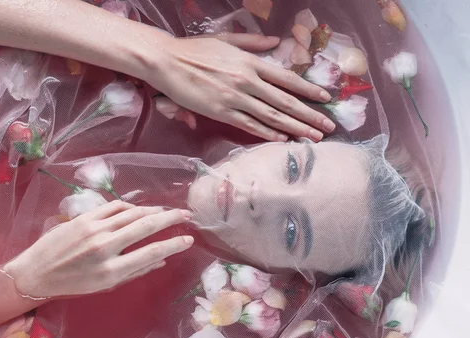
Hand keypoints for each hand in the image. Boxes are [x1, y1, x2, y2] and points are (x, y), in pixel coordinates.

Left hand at [2, 201, 192, 297]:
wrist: (36, 273)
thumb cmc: (72, 284)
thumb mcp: (105, 286)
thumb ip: (135, 272)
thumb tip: (162, 260)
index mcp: (111, 270)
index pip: (152, 252)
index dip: (174, 244)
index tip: (188, 239)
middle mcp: (105, 247)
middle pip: (146, 225)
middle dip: (170, 218)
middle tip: (186, 215)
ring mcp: (93, 229)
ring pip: (132, 212)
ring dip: (154, 210)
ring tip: (167, 211)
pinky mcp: (84, 217)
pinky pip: (114, 207)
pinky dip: (131, 206)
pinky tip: (140, 210)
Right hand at [147, 33, 335, 141]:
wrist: (168, 62)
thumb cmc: (195, 50)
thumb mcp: (226, 40)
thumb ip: (252, 42)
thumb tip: (275, 43)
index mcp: (250, 61)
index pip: (286, 78)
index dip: (308, 89)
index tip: (326, 98)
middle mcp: (247, 80)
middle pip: (285, 101)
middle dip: (309, 115)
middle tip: (328, 127)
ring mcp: (235, 98)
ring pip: (271, 116)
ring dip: (295, 128)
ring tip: (313, 137)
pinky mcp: (221, 112)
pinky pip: (249, 125)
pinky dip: (268, 133)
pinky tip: (283, 139)